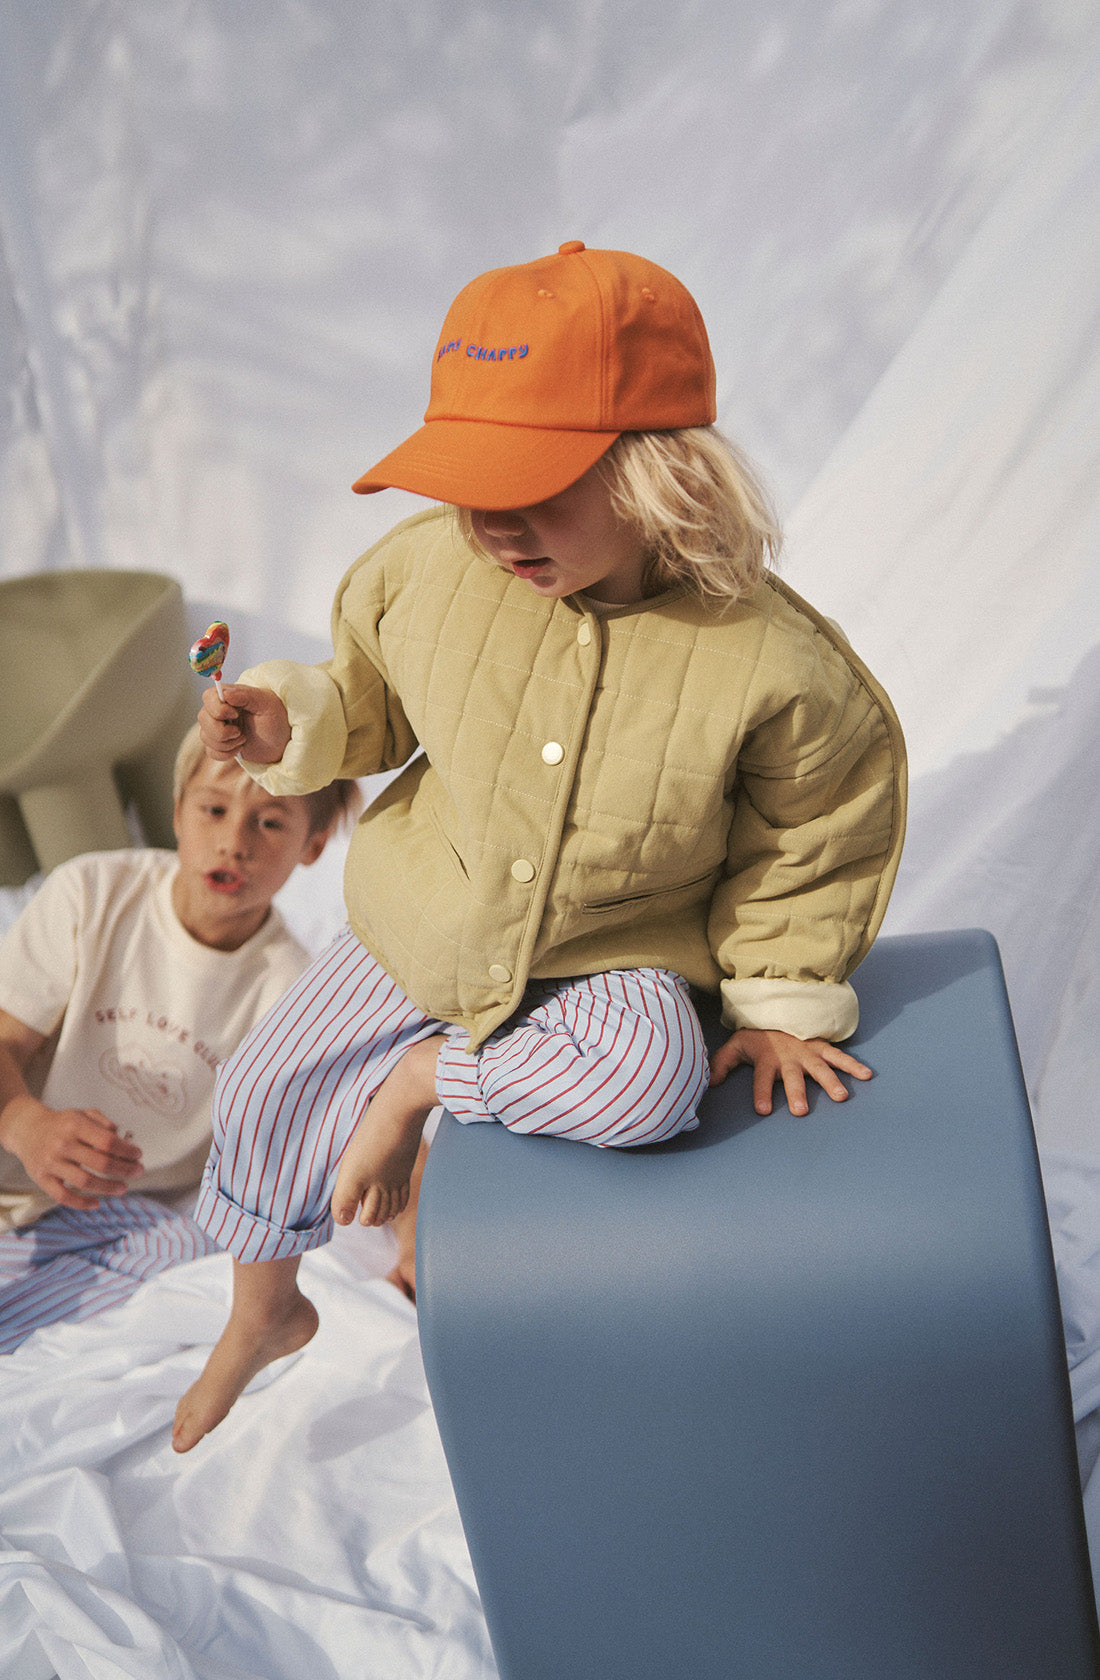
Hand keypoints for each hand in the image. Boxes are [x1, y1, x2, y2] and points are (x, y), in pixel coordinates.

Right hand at [0, 1094, 143, 1209]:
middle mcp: (62, 1144)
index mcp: (75, 1125)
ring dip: (108, 1188)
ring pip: (85, 1182)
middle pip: (100, 1163)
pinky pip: (63, 1196)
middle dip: (124, 1170)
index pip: (108, 1141)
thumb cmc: (62, 1123)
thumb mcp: (83, 1114)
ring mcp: (50, 1163)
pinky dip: (81, 1203)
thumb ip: (104, 1124)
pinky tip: (97, 1203)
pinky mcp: (41, 1179)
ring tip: (123, 1188)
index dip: (127, 1151)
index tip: (138, 1155)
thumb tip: (123, 1140)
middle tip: (138, 1172)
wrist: (27, 1129)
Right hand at [198, 683, 291, 763]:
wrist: (283, 742)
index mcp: (230, 696)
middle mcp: (220, 710)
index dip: (217, 708)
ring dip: (226, 743)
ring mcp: (218, 727)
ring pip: (205, 737)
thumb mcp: (267, 703)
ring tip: (244, 739)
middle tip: (241, 732)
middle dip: (222, 731)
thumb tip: (225, 693)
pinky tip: (240, 749)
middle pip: (202, 718)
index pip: (208, 697)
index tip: (236, 713)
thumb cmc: (278, 718)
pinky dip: (225, 754)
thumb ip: (246, 695)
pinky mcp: (220, 744)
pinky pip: (210, 752)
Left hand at [709, 1028, 871, 1116]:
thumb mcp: (736, 1047)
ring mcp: (807, 1052)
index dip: (761, 1093)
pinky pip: (839, 1056)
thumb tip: (708, 1083)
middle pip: (792, 1077)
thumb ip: (722, 1064)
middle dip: (796, 1092)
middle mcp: (788, 1058)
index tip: (763, 1109)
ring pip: (820, 1068)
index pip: (761, 1079)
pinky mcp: (821, 1047)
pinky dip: (853, 1065)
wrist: (775, 1009)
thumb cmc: (756, 1035)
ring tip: (840, 1096)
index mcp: (766, 1060)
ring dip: (830, 1081)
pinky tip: (867, 1076)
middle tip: (800, 1110)